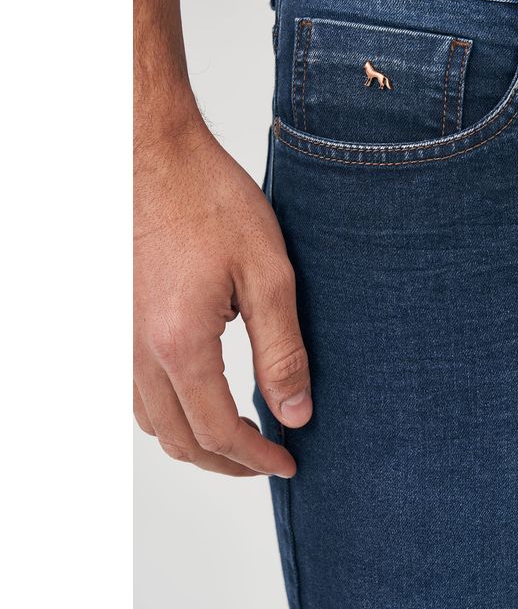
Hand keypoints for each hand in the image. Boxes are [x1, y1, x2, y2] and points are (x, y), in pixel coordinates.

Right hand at [134, 120, 310, 476]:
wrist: (156, 159)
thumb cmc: (211, 203)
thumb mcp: (268, 275)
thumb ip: (282, 351)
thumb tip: (295, 413)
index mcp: (181, 344)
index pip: (219, 432)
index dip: (256, 458)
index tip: (288, 462)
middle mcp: (140, 352)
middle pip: (181, 440)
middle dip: (229, 463)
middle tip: (269, 461)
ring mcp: (121, 340)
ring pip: (155, 424)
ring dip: (197, 443)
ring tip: (240, 439)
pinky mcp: (118, 323)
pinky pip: (138, 394)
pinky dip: (171, 415)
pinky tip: (199, 401)